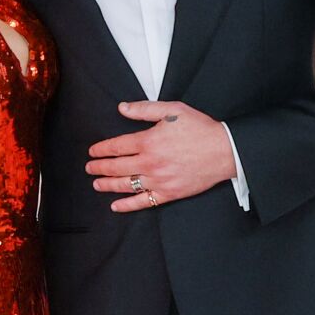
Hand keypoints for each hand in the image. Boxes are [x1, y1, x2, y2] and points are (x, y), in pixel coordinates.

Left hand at [86, 100, 236, 212]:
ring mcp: (159, 180)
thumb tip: (122, 108)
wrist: (225, 151)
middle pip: (116, 167)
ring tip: (96, 184)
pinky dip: (127, 205)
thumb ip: (144, 109)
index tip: (92, 151)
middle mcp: (150, 162)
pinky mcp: (169, 193)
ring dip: (107, 185)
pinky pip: (143, 202)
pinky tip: (115, 206)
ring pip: (126, 185)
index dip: (101, 149)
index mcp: (148, 141)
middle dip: (99, 167)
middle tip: (89, 168)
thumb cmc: (200, 129)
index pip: (116, 146)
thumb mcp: (172, 110)